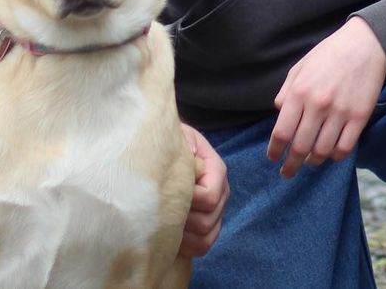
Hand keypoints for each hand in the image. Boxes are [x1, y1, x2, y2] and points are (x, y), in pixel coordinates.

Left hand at [178, 125, 227, 257]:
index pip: (209, 198)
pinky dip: (186, 246)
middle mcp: (221, 192)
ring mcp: (216, 212)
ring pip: (206, 238)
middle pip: (207, 222)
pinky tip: (172, 234)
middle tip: (163, 210)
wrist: (166, 153)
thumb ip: (186, 148)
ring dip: (183, 235)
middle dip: (182, 219)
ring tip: (166, 223)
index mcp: (216, 170)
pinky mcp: (208, 227)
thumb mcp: (180, 138)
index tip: (170, 191)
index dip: (189, 200)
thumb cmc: (170, 145)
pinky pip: (202, 246)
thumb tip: (190, 166)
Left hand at [267, 18, 385, 177]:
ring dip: (313, 162)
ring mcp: (340, 112)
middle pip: (300, 147)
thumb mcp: (301, 66)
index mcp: (300, 91)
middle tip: (287, 173)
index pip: (282, 132)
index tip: (273, 158)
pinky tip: (331, 153)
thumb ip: (287, 91)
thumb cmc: (329, 54)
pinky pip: (345, 148)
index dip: (275, 151)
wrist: (365, 44)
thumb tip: (279, 115)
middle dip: (291, 166)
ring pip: (322, 152)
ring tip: (309, 162)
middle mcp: (318, 104)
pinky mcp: (359, 117)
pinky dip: (335, 157)